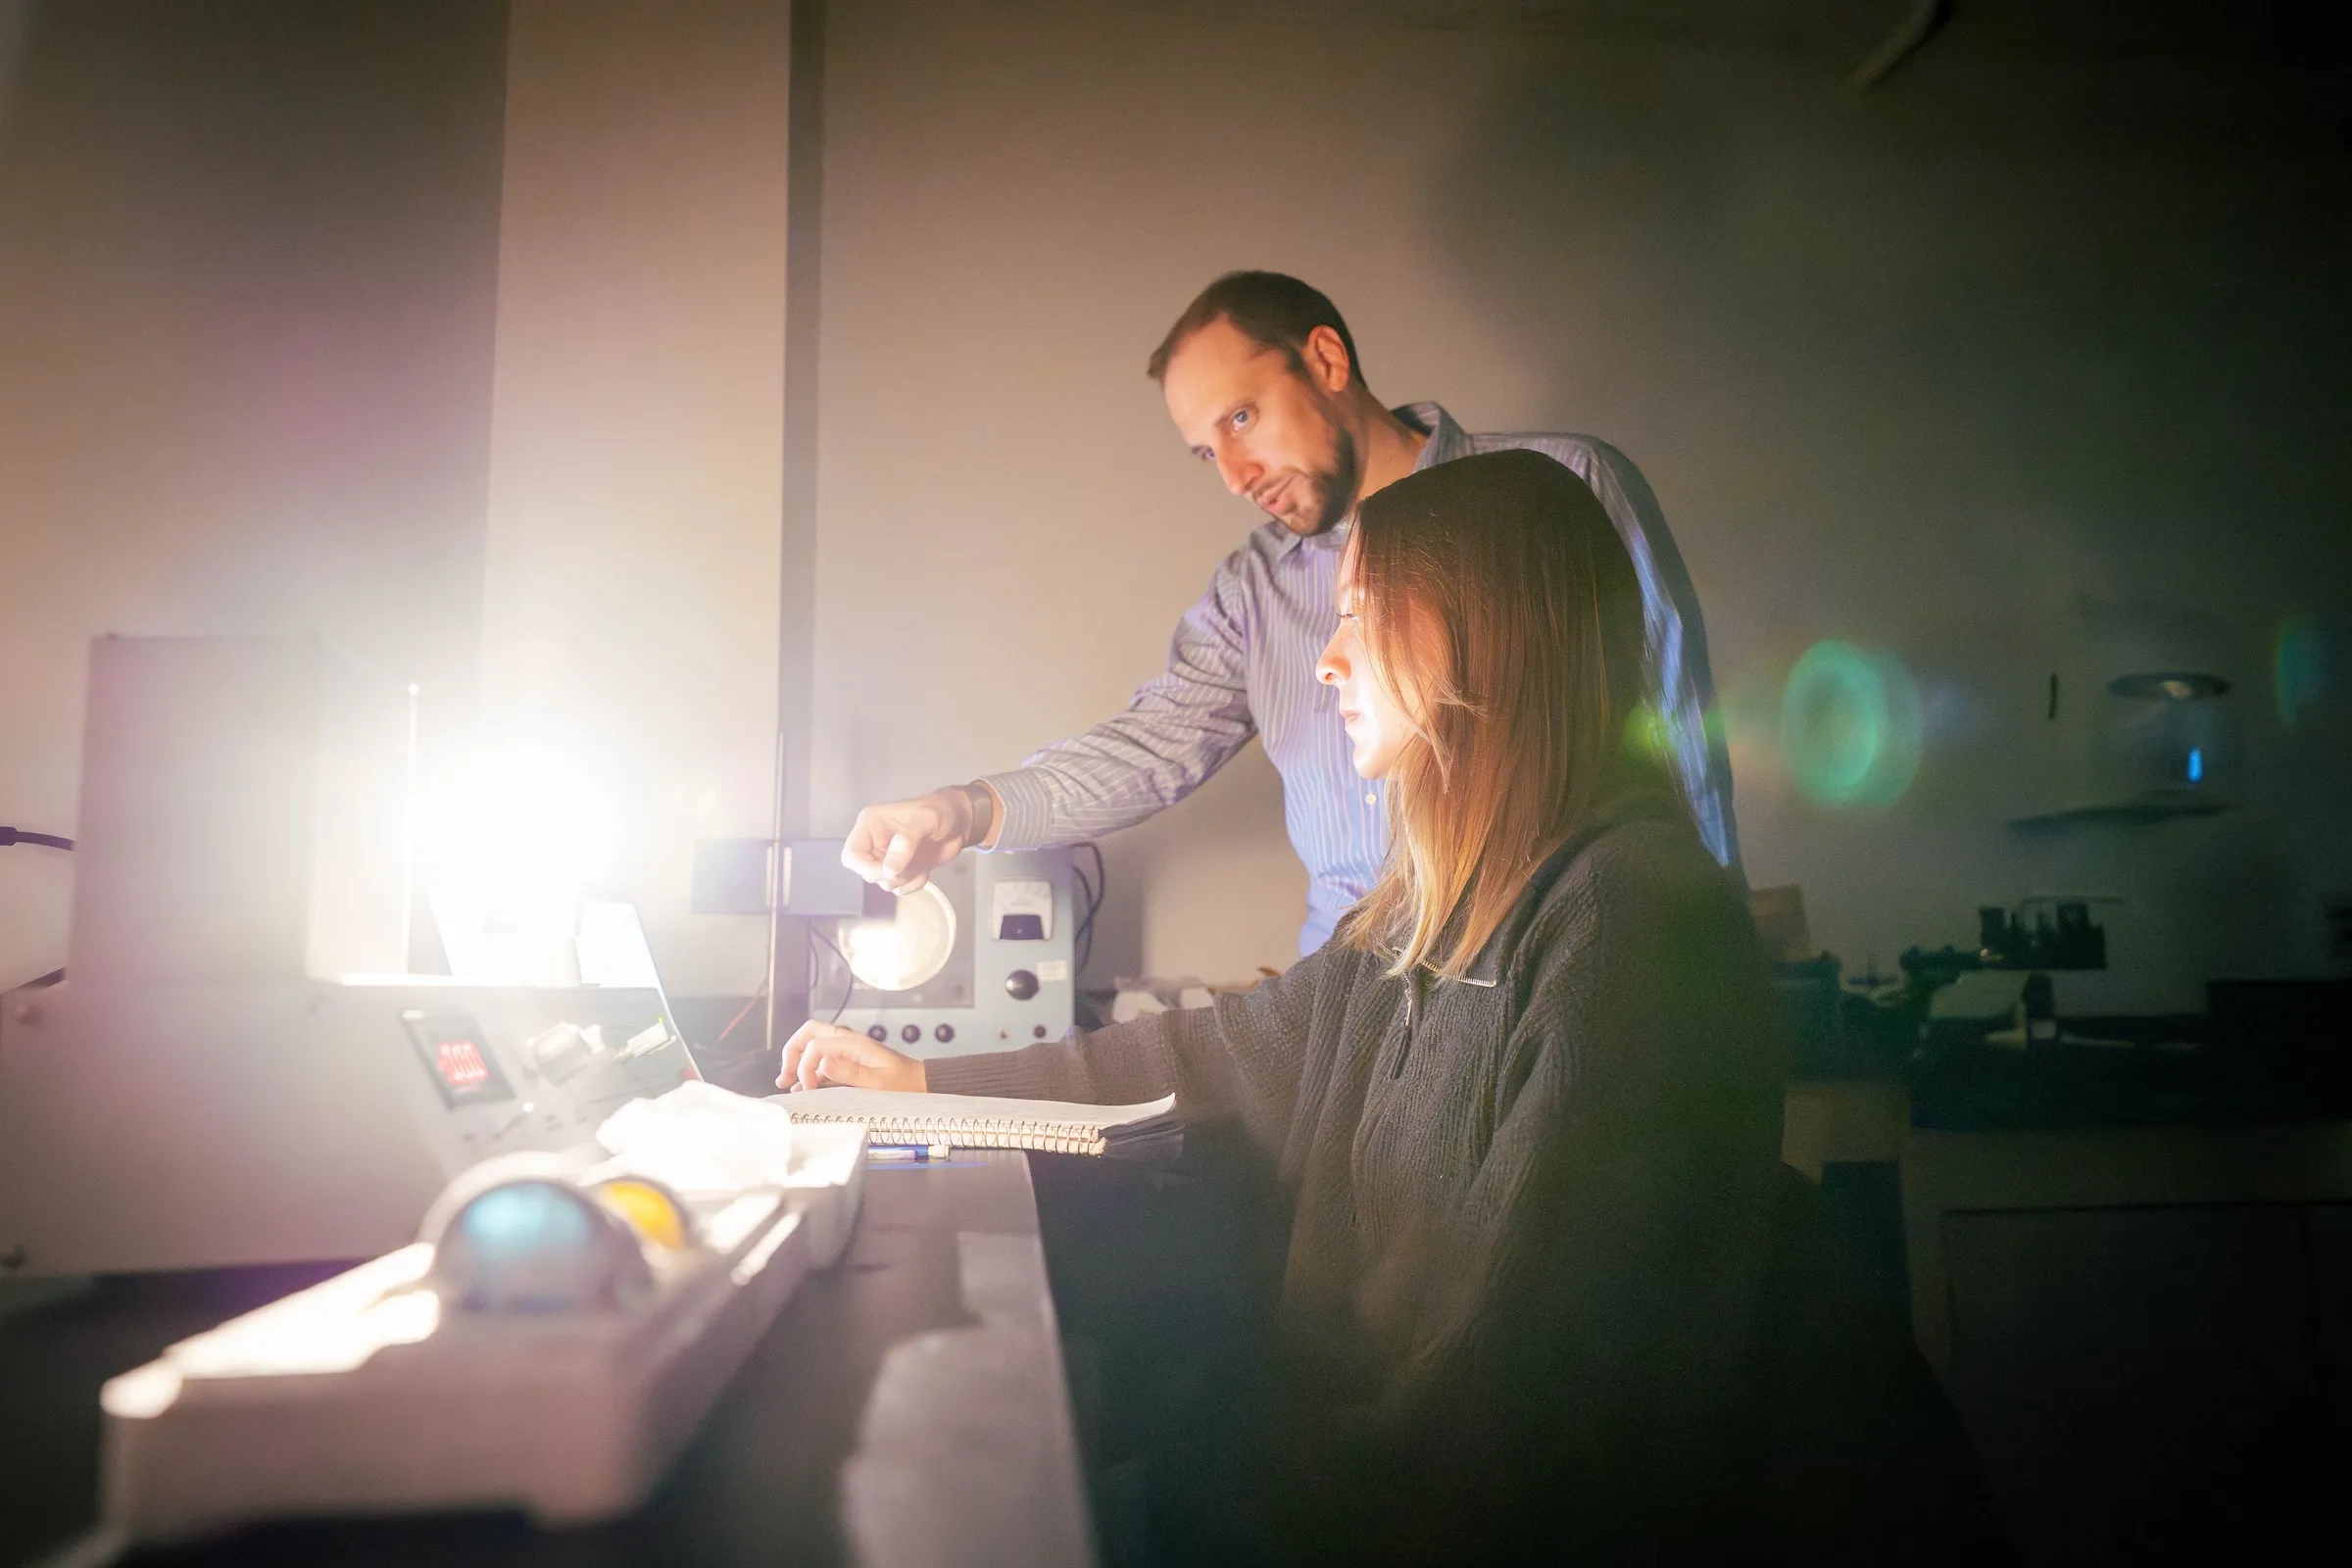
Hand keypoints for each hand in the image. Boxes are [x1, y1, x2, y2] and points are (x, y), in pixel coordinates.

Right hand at [777, 1019, 928, 1093]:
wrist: (922, 1084)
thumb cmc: (904, 1084)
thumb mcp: (878, 1082)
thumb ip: (849, 1073)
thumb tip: (822, 1063)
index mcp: (854, 1044)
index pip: (816, 1046)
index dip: (805, 1067)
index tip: (807, 1089)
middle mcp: (848, 1042)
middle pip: (809, 1034)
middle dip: (792, 1052)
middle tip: (784, 1077)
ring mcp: (848, 1051)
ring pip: (813, 1045)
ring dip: (797, 1060)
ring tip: (785, 1083)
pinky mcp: (849, 1062)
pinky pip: (823, 1059)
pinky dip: (809, 1070)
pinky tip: (803, 1087)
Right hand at [841, 787, 974, 893]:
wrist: (962, 821)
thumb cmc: (942, 811)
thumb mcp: (926, 819)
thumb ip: (907, 841)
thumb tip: (890, 869)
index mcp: (870, 824)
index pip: (851, 854)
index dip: (866, 867)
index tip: (889, 870)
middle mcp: (874, 842)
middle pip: (865, 872)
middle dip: (887, 875)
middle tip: (909, 868)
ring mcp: (887, 858)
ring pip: (882, 882)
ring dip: (903, 880)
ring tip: (920, 864)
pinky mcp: (902, 870)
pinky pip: (898, 888)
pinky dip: (912, 884)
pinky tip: (924, 871)